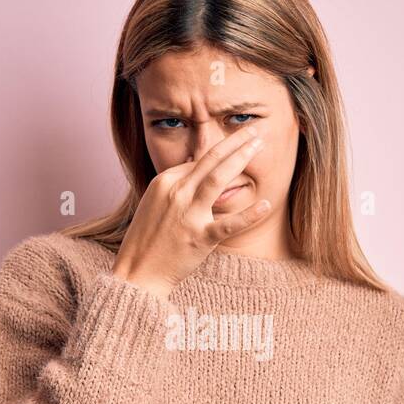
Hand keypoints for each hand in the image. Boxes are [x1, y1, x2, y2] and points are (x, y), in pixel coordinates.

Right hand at [110, 124, 271, 299]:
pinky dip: (250, 214)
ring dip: (241, 158)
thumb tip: (195, 166)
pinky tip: (266, 204)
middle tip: (254, 131)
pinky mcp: (199, 237)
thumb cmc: (146, 240)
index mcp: (164, 182)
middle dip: (235, 141)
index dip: (221, 149)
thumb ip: (176, 185)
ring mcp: (188, 214)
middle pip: (211, 159)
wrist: (137, 273)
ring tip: (259, 145)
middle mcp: (176, 192)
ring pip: (218, 178)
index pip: (198, 160)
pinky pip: (229, 223)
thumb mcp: (155, 203)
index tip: (237, 142)